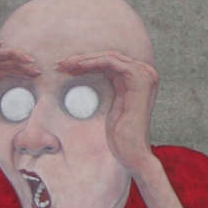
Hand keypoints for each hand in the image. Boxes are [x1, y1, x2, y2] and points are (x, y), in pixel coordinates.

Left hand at [58, 50, 159, 172]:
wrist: (132, 151)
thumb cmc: (120, 134)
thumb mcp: (114, 104)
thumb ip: (113, 85)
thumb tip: (92, 71)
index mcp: (140, 78)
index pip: (110, 62)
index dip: (87, 62)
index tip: (65, 69)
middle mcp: (146, 73)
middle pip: (109, 56)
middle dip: (82, 59)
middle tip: (60, 65)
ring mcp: (145, 74)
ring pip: (109, 56)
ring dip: (84, 59)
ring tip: (64, 66)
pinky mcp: (139, 79)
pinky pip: (111, 62)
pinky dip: (92, 62)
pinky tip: (78, 68)